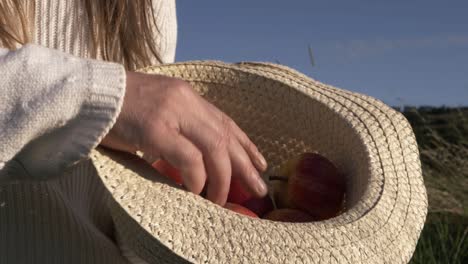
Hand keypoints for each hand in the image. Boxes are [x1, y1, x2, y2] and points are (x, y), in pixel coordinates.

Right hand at [101, 71, 267, 204]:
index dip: (246, 145)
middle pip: (226, 136)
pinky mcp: (154, 129)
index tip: (260, 163)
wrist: (87, 95)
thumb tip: (197, 153)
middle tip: (258, 188)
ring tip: (221, 199)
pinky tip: (196, 191)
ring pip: (213, 147)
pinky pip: (188, 158)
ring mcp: (170, 113)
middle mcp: (184, 101)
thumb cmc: (119, 107)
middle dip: (245, 165)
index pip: (225, 121)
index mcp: (187, 96)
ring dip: (222, 178)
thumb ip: (179, 124)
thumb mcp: (157, 109)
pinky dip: (197, 177)